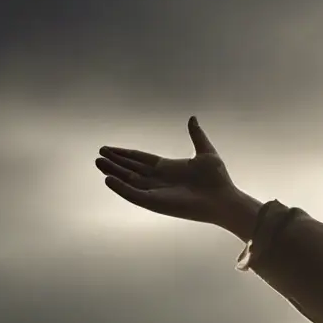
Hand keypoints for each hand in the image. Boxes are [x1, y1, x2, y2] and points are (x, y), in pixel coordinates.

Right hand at [96, 116, 255, 228]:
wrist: (224, 198)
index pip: (140, 159)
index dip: (125, 154)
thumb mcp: (205, 152)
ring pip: (129, 181)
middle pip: (131, 169)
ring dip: (113, 172)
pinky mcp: (156, 203)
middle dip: (115, 162)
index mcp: (168, 168)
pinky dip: (121, 188)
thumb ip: (196, 135)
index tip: (109, 148)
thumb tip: (192, 118)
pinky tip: (108, 179)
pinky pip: (134, 195)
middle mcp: (159, 180)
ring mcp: (156, 192)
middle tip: (99, 154)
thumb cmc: (218, 179)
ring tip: (98, 162)